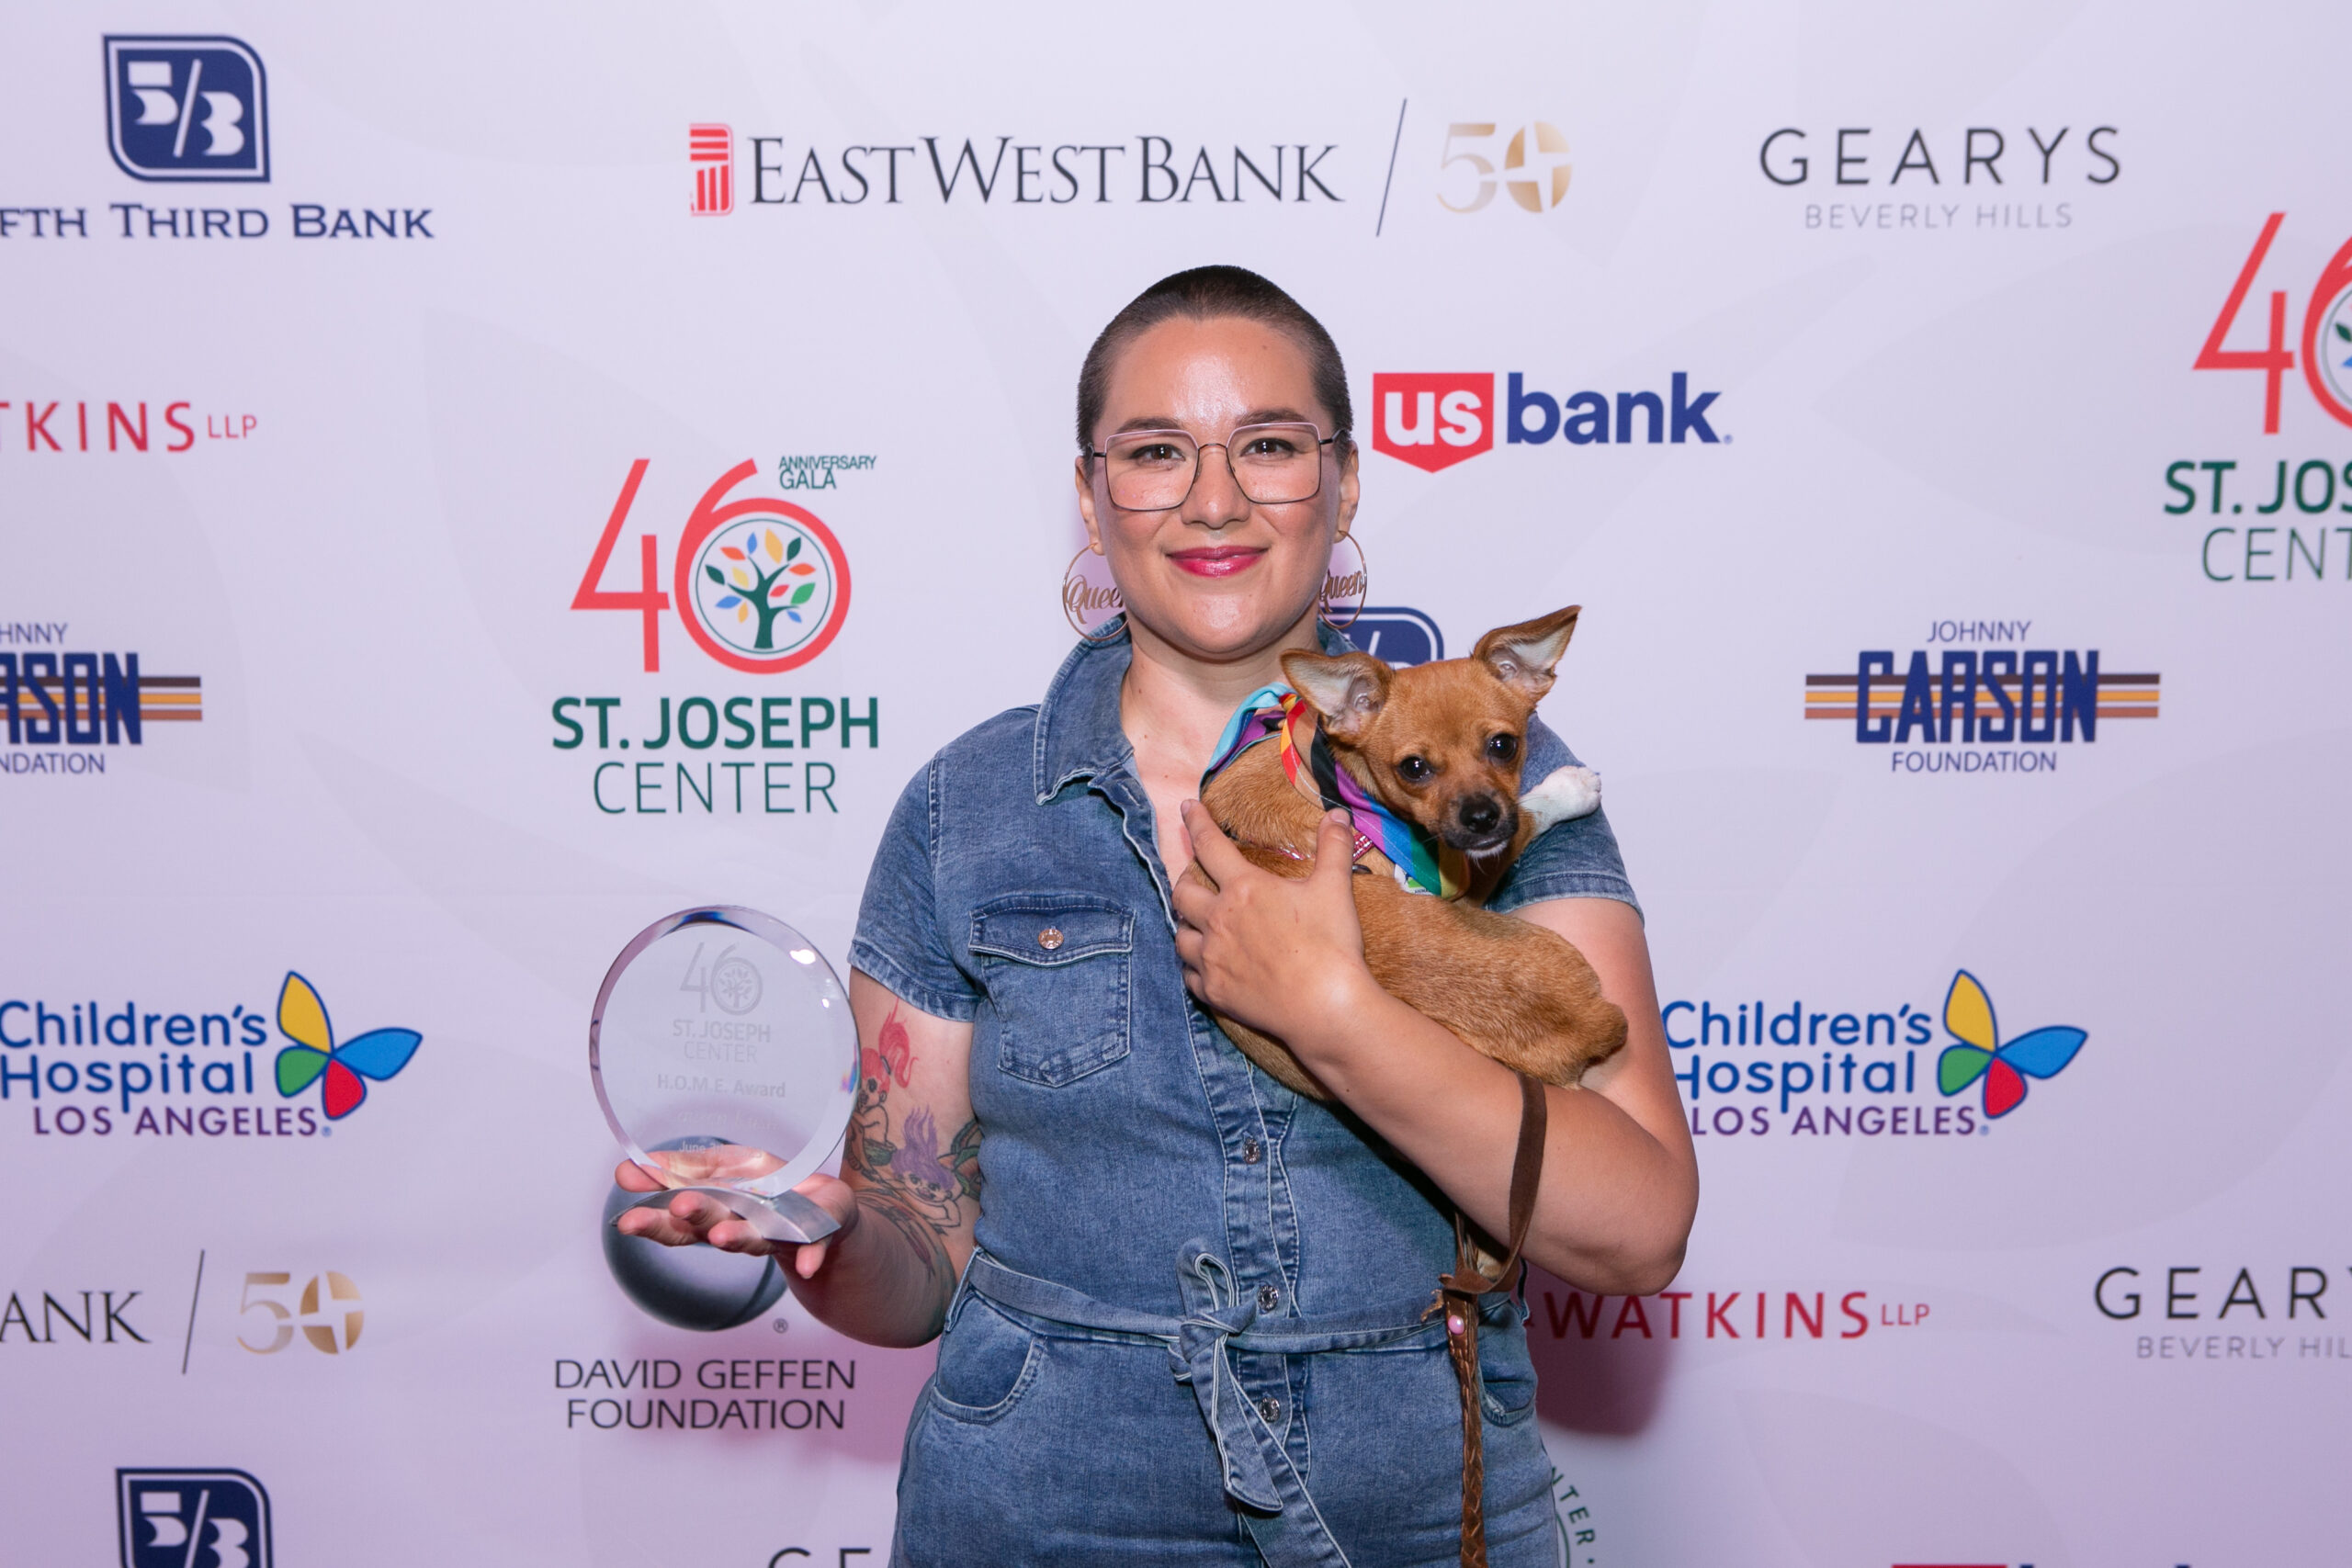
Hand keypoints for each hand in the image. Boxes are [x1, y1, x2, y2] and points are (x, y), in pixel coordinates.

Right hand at [613, 1152, 858, 1279]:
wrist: (821, 1211)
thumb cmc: (767, 1187)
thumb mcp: (722, 1166)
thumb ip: (681, 1168)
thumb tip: (633, 1166)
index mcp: (714, 1211)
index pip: (677, 1221)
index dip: (653, 1220)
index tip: (628, 1220)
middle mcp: (740, 1228)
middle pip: (710, 1227)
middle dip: (693, 1219)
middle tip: (677, 1209)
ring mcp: (776, 1234)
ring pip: (754, 1238)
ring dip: (738, 1238)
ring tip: (722, 1236)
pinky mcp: (814, 1235)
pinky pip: (813, 1246)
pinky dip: (810, 1256)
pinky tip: (807, 1265)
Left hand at [1172, 802, 1375, 1045]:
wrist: (1326, 1007)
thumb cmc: (1331, 944)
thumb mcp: (1335, 888)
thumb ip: (1334, 847)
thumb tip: (1338, 814)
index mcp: (1244, 888)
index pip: (1210, 845)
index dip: (1196, 822)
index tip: (1186, 808)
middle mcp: (1218, 920)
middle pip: (1182, 893)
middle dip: (1185, 880)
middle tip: (1195, 877)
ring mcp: (1212, 959)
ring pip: (1179, 936)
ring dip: (1186, 925)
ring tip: (1197, 922)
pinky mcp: (1214, 992)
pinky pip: (1188, 976)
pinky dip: (1192, 967)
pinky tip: (1202, 966)